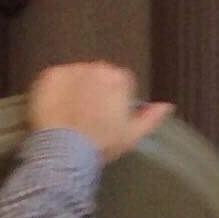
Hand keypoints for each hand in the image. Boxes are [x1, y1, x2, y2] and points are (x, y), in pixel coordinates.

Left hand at [25, 62, 171, 157]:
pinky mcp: (51, 75)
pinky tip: (58, 109)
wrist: (66, 151)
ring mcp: (72, 69)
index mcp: (119, 79)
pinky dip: (57, 90)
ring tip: (72, 114)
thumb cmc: (103, 144)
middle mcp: (97, 67)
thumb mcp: (132, 135)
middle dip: (96, 90)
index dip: (116, 99)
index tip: (109, 115)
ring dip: (77, 89)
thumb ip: (151, 117)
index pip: (122, 81)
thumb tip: (167, 106)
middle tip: (89, 115)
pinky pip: (56, 78)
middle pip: (99, 75)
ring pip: (78, 75)